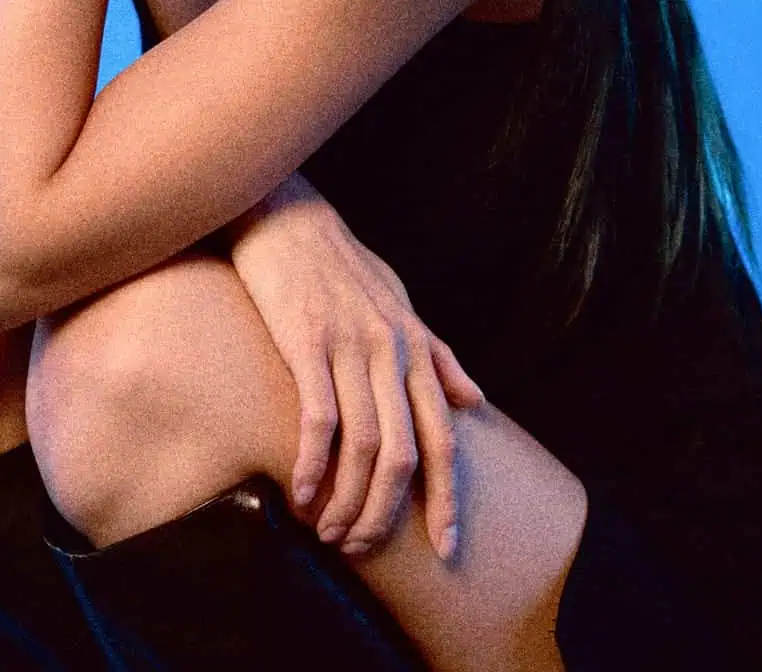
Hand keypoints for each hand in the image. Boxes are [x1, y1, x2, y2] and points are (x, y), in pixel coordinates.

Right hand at [227, 178, 484, 564]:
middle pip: (405, 453)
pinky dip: (311, 465)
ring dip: (347, 501)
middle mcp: (390, 349)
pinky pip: (318, 419)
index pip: (443, 437)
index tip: (445, 546)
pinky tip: (298, 493)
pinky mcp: (306, 342)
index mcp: (415, 345)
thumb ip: (436, 353)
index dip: (447, 497)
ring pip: (365, 446)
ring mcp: (348, 346)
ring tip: (329, 532)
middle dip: (388, 514)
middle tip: (363, 547)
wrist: (287, 214)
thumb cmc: (340, 262)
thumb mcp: (398, 301)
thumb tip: (474, 398)